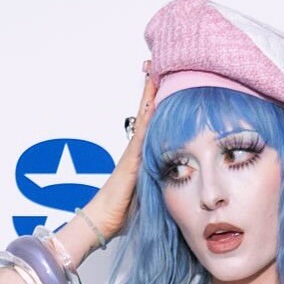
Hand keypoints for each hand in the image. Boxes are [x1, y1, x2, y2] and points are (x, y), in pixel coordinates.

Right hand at [83, 63, 157, 242]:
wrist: (102, 221)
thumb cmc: (122, 213)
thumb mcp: (150, 196)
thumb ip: (161, 185)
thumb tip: (181, 185)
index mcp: (141, 157)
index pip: (152, 125)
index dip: (159, 105)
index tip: (167, 85)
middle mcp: (136, 149)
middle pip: (147, 112)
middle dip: (153, 89)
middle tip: (159, 62)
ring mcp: (132, 150)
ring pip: (145, 114)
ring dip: (150, 91)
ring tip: (155, 67)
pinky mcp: (131, 157)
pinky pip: (142, 128)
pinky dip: (148, 109)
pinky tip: (153, 93)